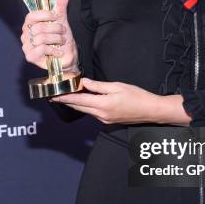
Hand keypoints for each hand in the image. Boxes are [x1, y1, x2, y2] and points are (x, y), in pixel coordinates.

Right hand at [21, 0, 78, 71]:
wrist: (67, 57)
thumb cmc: (61, 38)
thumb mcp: (62, 20)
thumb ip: (61, 5)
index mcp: (30, 24)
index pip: (31, 16)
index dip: (45, 15)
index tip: (57, 17)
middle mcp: (25, 34)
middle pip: (39, 27)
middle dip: (56, 29)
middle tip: (63, 33)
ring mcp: (26, 46)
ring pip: (41, 37)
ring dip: (56, 39)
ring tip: (61, 42)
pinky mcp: (30, 57)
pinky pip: (41, 48)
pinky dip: (53, 49)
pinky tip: (58, 52)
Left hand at [50, 78, 191, 125]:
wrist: (151, 111)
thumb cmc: (137, 97)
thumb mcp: (117, 86)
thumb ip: (98, 86)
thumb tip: (84, 82)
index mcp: (103, 104)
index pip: (78, 100)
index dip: (65, 98)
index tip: (54, 95)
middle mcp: (101, 115)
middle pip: (79, 107)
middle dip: (66, 101)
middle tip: (55, 96)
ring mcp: (104, 120)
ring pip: (85, 110)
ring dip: (76, 103)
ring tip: (67, 96)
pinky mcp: (108, 121)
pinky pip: (93, 113)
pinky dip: (86, 106)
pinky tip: (84, 101)